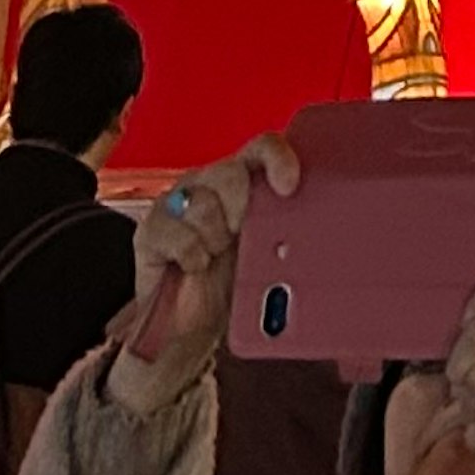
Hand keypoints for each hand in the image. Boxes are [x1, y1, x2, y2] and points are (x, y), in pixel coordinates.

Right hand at [108, 134, 299, 415]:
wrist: (186, 326)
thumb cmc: (230, 283)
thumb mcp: (265, 256)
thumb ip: (285, 236)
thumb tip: (322, 237)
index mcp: (244, 182)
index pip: (263, 148)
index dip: (278, 158)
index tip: (289, 185)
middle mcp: (211, 182)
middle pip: (231, 170)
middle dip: (240, 206)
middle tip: (239, 234)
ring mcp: (178, 201)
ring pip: (203, 202)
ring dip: (213, 238)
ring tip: (214, 255)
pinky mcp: (151, 226)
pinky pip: (175, 232)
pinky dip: (190, 255)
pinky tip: (194, 265)